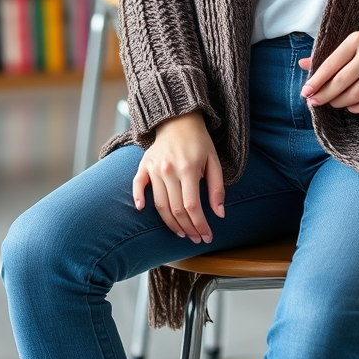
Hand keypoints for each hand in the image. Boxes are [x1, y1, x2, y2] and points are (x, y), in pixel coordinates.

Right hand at [132, 112, 224, 244]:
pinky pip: (138, 184)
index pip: (192, 206)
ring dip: (170, 223)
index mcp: (189, 169)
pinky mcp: (144, 165)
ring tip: (182, 233)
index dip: (200, 225)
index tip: (207, 236)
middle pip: (176, 209)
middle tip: (196, 238)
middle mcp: (169, 170)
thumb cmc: (199, 142)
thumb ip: (217, 188)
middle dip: (188, 228)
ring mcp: (154, 168)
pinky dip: (138, 198)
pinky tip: (141, 209)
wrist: (179, 120)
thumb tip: (220, 214)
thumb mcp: (215, 161)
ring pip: (160, 204)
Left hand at [298, 19, 358, 114]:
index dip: (316, 81)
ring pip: (355, 94)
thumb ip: (330, 54)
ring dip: (339, 103)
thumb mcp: (355, 41)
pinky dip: (358, 107)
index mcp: (356, 40)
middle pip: (341, 82)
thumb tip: (302, 64)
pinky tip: (351, 107)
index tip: (305, 92)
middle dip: (324, 95)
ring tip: (333, 103)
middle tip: (314, 102)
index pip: (330, 64)